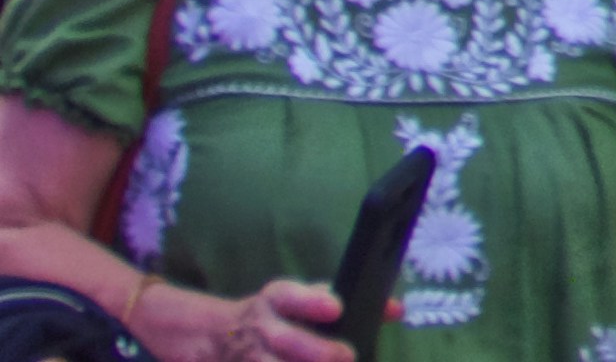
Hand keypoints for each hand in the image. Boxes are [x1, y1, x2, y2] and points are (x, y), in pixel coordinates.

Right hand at [148, 280, 352, 361]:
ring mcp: (238, 355)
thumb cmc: (255, 313)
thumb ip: (337, 305)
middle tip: (345, 356)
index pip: (291, 295)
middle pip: (286, 339)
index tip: (335, 308)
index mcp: (271, 301)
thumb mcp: (287, 299)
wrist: (185, 328)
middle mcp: (254, 326)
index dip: (312, 302)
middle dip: (316, 351)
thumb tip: (395, 311)